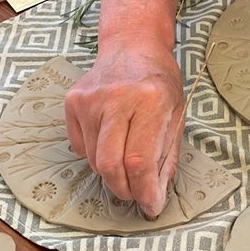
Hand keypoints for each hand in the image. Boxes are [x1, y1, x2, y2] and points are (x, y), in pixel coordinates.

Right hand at [64, 45, 183, 217]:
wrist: (132, 45)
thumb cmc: (159, 81)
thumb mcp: (176, 115)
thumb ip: (166, 157)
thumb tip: (154, 196)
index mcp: (150, 99)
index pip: (140, 160)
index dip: (144, 191)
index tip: (151, 206)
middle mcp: (116, 97)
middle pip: (110, 165)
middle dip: (124, 190)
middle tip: (136, 194)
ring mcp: (90, 99)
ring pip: (94, 160)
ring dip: (112, 172)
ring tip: (127, 159)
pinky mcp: (73, 102)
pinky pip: (81, 147)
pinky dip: (96, 155)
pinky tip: (111, 139)